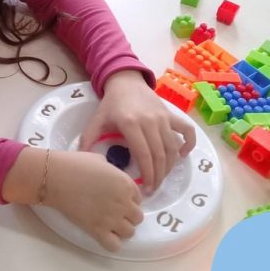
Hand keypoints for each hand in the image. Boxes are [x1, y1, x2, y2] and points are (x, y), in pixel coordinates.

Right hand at [45, 151, 142, 251]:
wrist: (56, 177)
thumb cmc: (75, 164)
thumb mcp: (99, 159)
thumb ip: (111, 170)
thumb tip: (111, 176)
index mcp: (125, 184)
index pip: (138, 197)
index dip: (128, 197)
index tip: (117, 197)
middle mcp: (123, 203)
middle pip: (137, 217)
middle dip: (127, 214)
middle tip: (113, 209)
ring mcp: (112, 218)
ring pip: (129, 233)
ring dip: (121, 229)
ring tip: (108, 222)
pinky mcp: (98, 231)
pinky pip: (115, 246)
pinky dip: (111, 242)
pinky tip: (103, 233)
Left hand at [80, 70, 195, 193]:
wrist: (125, 81)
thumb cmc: (111, 103)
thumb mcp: (97, 119)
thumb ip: (88, 138)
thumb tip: (81, 157)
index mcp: (130, 123)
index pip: (143, 154)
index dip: (147, 174)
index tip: (146, 189)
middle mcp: (149, 121)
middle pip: (159, 155)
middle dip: (158, 176)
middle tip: (153, 189)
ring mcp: (162, 117)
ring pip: (172, 147)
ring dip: (170, 166)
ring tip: (162, 178)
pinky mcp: (170, 114)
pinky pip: (186, 130)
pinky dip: (188, 144)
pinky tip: (182, 156)